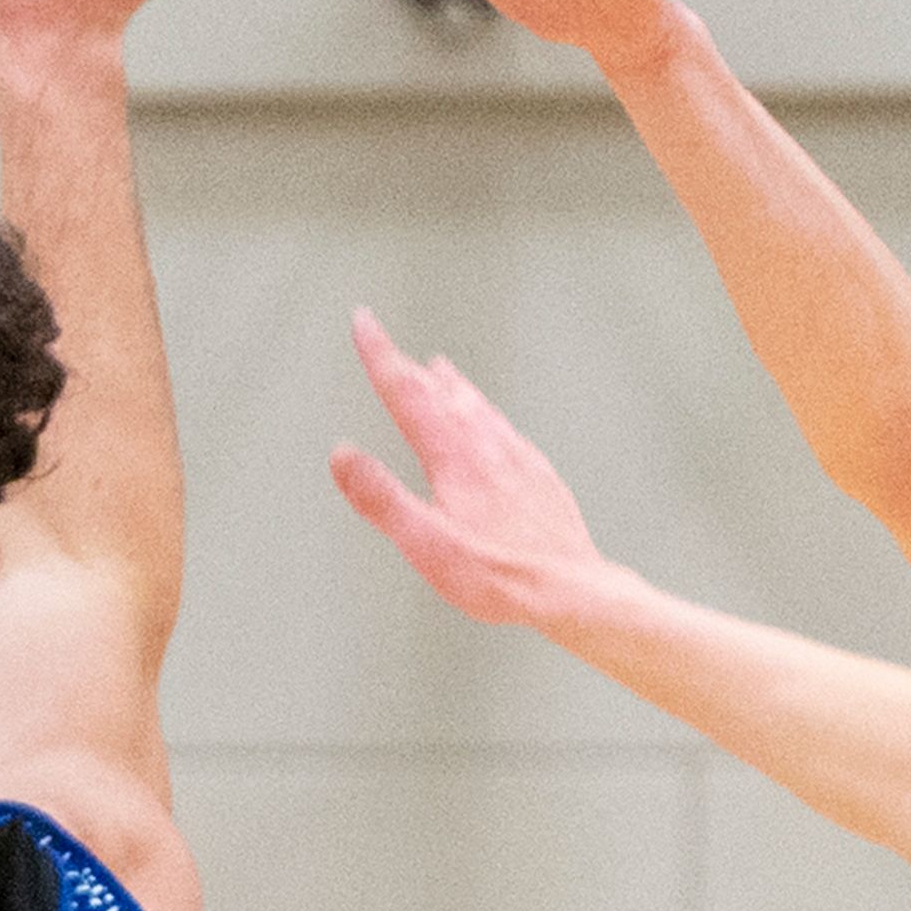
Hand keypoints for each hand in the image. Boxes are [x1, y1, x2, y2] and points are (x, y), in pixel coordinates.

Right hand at [329, 307, 619, 629]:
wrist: (568, 588)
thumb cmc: (497, 574)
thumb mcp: (423, 542)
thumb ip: (380, 497)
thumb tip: (342, 455)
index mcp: (453, 455)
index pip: (407, 391)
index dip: (381, 355)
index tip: (364, 323)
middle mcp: (487, 446)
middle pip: (442, 392)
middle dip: (410, 366)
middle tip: (391, 346)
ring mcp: (517, 457)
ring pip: (479, 406)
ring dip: (454, 384)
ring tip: (442, 369)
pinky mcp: (539, 475)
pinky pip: (507, 429)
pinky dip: (488, 413)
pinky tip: (495, 425)